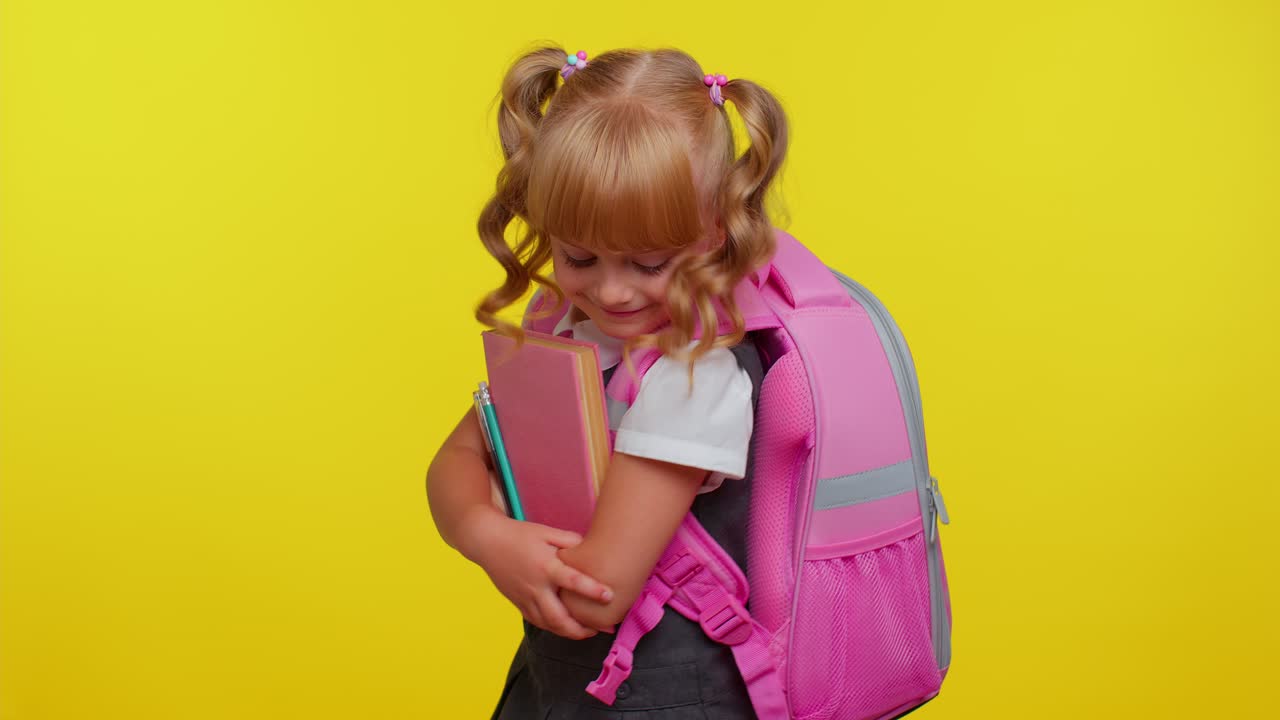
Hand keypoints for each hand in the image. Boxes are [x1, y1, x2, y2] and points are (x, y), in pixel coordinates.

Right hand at [463, 511, 615, 639]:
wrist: (488, 542)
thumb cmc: (520, 535)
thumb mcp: (547, 532)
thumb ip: (571, 541)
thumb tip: (592, 549)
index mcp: (546, 566)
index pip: (572, 581)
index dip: (592, 590)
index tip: (610, 596)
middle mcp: (536, 587)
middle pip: (559, 617)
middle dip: (582, 628)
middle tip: (603, 628)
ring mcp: (525, 599)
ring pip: (549, 625)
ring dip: (570, 632)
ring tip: (589, 632)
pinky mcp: (519, 604)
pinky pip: (539, 622)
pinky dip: (555, 628)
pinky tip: (567, 627)